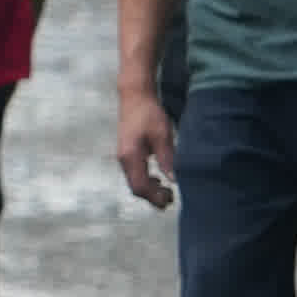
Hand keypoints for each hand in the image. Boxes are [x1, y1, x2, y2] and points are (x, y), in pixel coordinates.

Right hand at [116, 81, 178, 208]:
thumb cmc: (149, 113)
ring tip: (167, 191)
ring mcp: (123, 157)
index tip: (170, 200)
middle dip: (152, 197)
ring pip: (134, 182)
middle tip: (171, 199)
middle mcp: (124, 159)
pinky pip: (135, 174)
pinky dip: (146, 181)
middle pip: (135, 187)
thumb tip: (173, 179)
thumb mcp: (162, 135)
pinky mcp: (127, 154)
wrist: (134, 96)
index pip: (140, 186)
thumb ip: (166, 158)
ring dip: (150, 190)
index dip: (154, 197)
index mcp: (131, 156)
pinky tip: (158, 179)